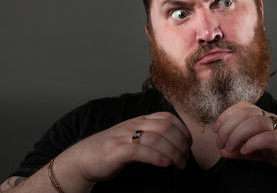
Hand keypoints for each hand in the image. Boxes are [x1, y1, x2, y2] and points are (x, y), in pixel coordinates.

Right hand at [58, 112, 191, 183]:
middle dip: (180, 142)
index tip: (189, 143)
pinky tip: (165, 164)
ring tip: (179, 164)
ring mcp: (124, 137)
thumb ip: (151, 136)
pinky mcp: (117, 151)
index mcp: (140, 120)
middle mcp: (134, 125)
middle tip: (185, 158)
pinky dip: (156, 157)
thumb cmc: (112, 149)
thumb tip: (175, 144)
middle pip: (165, 127)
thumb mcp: (134, 137)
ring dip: (173, 152)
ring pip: (156, 138)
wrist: (83, 158)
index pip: (167, 117)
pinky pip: (140, 151)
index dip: (182, 129)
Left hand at [212, 101, 276, 189]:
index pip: (243, 107)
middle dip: (228, 125)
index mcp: (267, 119)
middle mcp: (274, 120)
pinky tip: (245, 151)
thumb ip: (243, 150)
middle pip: (246, 112)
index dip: (226, 115)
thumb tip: (223, 151)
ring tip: (230, 148)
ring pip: (256, 121)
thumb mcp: (262, 153)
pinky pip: (270, 138)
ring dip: (237, 133)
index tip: (216, 129)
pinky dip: (254, 142)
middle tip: (220, 142)